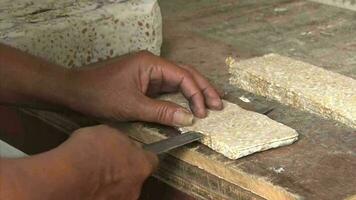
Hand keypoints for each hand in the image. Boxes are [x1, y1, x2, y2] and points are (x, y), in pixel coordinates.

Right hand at [0, 125, 156, 199]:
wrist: (67, 176)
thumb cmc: (90, 150)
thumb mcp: (108, 132)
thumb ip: (121, 142)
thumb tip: (122, 145)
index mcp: (142, 164)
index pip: (152, 160)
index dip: (140, 156)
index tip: (131, 153)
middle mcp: (136, 187)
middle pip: (136, 177)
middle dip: (126, 171)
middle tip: (109, 164)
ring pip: (121, 190)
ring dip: (113, 184)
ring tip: (94, 176)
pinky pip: (106, 197)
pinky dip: (100, 193)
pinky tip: (88, 187)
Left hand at [69, 51, 222, 125]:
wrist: (75, 91)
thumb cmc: (100, 95)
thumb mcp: (133, 106)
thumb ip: (162, 112)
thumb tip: (189, 119)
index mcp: (151, 63)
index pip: (183, 76)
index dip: (196, 94)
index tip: (203, 112)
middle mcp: (153, 64)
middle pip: (185, 74)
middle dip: (203, 89)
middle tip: (218, 105)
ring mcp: (149, 73)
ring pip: (178, 80)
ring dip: (194, 92)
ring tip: (211, 104)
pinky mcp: (145, 82)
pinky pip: (167, 89)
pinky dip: (180, 97)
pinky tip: (190, 105)